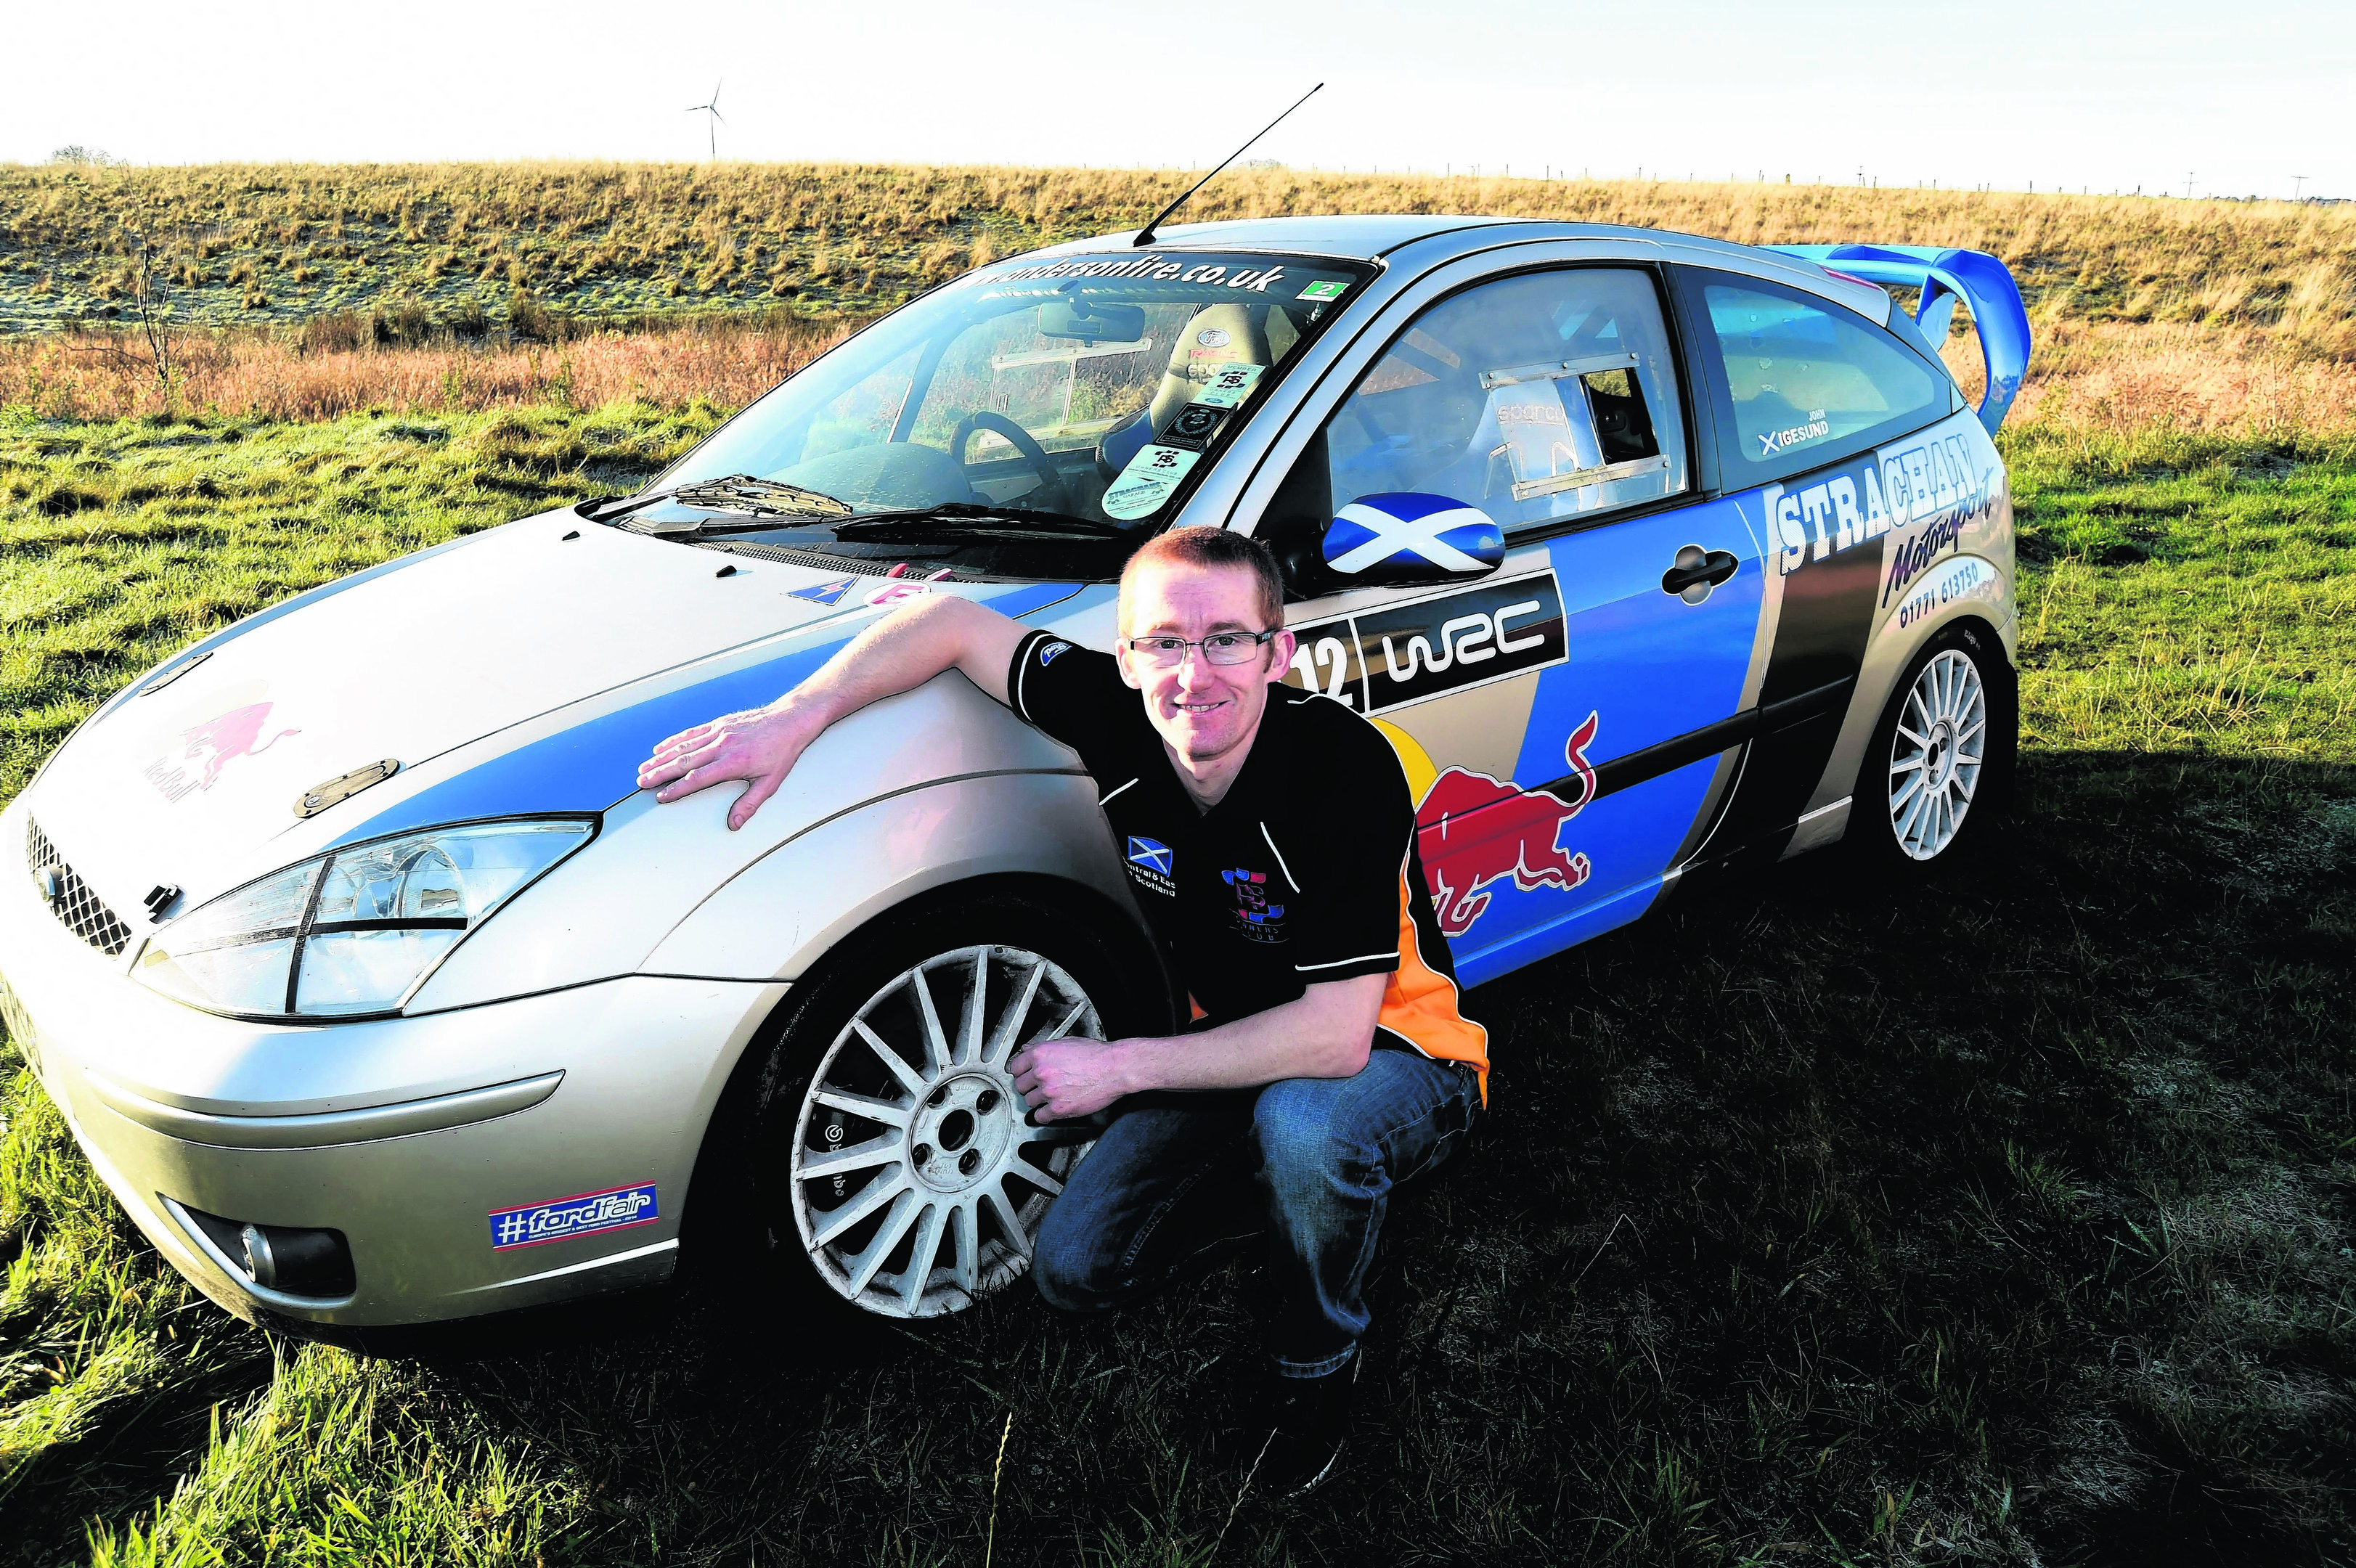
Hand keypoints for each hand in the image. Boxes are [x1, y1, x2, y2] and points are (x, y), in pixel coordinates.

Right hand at [636, 701, 820, 829]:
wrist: (790, 720)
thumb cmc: (782, 751)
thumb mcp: (771, 783)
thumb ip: (749, 804)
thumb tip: (734, 824)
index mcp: (733, 762)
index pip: (698, 778)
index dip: (677, 789)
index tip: (662, 796)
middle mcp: (722, 746)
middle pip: (684, 761)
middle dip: (660, 773)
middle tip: (642, 782)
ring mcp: (719, 732)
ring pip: (683, 746)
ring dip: (661, 758)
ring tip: (644, 767)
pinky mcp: (719, 723)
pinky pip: (691, 733)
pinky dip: (674, 740)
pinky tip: (660, 748)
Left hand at [1009, 1038, 1135, 1121]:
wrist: (1114, 1068)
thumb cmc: (1096, 1055)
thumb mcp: (1067, 1042)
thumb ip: (1044, 1047)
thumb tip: (1028, 1050)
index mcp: (1041, 1054)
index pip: (1015, 1067)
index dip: (1021, 1072)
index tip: (1024, 1076)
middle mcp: (1041, 1072)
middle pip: (1020, 1086)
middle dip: (1028, 1087)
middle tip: (1037, 1087)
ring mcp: (1049, 1092)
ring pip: (1029, 1102)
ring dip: (1037, 1100)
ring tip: (1049, 1097)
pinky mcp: (1059, 1108)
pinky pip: (1040, 1117)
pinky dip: (1044, 1115)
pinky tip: (1050, 1110)